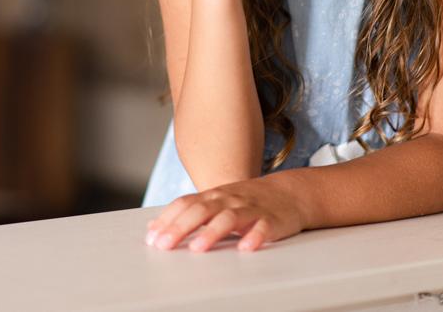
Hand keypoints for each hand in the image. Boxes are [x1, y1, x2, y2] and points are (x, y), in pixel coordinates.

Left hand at [144, 175, 306, 252]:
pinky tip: (246, 247)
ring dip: (213, 232)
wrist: (290, 193)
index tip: (152, 239)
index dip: (168, 220)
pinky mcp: (272, 220)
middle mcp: (230, 200)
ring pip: (230, 218)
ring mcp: (251, 209)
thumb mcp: (216, 201)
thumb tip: (153, 226)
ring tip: (198, 248)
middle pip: (203, 210)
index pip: (187, 204)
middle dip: (181, 227)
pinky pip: (263, 228)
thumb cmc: (248, 200)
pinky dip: (255, 236)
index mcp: (215, 196)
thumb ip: (186, 212)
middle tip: (164, 245)